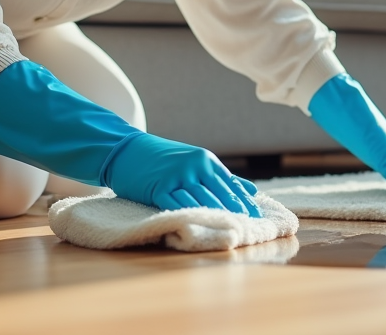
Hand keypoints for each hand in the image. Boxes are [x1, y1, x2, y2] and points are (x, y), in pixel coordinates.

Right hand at [103, 132, 262, 217]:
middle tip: (247, 231)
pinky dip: (192, 219)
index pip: (231, 185)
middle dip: (234, 214)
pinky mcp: (159, 188)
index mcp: (206, 160)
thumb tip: (251, 191)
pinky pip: (179, 206)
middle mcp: (194, 166)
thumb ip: (222, 177)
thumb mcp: (194, 161)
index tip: (258, 219)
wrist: (127, 150)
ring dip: (217, 219)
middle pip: (220, 196)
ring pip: (202, 202)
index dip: (245, 204)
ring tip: (229, 234)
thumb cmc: (163, 159)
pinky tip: (201, 230)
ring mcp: (177, 176)